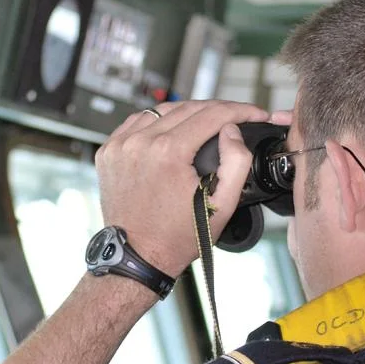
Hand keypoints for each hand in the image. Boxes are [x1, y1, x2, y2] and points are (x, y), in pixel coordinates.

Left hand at [95, 100, 288, 276]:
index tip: (255, 114)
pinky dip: (158, 122)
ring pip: (162, 110)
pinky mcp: (109, 151)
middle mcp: (140, 142)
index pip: (212, 114)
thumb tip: (232, 130)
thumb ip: (237, 161)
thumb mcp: (223, 204)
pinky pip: (138, 122)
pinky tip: (174, 130)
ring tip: (208, 124)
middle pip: (188, 107)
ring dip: (188, 113)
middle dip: (218, 109)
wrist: (139, 255)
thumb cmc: (177, 236)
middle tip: (237, 117)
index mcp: (168, 152)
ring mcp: (120, 145)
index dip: (241, 110)